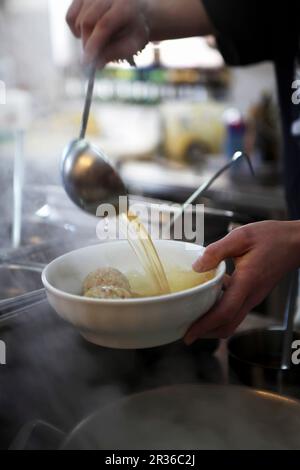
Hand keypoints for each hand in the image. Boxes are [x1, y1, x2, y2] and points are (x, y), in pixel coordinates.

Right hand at [66, 0, 149, 64]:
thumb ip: (116, 53)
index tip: (87, 62)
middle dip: (87, 44)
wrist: (136, 11)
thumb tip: (97, 64)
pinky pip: (70, 16)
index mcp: (125, 4)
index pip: (104, 24)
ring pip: (78, 20)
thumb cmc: (136, 30)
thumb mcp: (133, 44)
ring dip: (84, 38)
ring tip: (99, 42)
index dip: (94, 44)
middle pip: (87, 21)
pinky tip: (88, 33)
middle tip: (91, 59)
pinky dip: (75, 30)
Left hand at [184, 220, 299, 343]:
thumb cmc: (272, 238)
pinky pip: (235, 310)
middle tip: (185, 330)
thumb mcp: (241, 236)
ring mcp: (253, 297)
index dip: (204, 326)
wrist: (294, 242)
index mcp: (247, 282)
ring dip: (212, 323)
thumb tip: (197, 266)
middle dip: (205, 332)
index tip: (188, 335)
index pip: (224, 313)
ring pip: (231, 320)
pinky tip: (209, 296)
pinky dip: (220, 312)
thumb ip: (217, 251)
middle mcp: (251, 296)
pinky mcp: (253, 295)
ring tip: (192, 316)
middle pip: (227, 325)